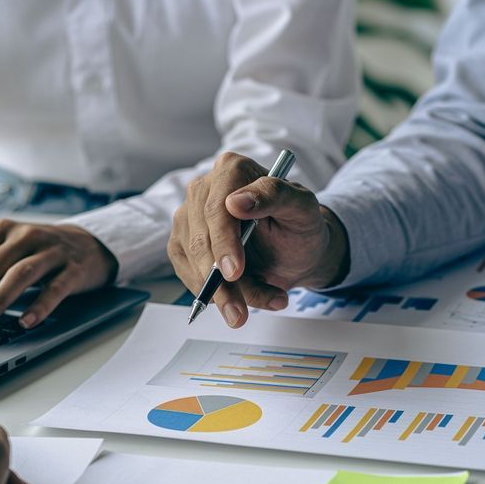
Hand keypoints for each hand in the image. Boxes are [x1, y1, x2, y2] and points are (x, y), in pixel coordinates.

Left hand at [0, 220, 117, 332]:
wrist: (91, 244)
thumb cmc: (41, 252)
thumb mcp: (8, 250)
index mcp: (2, 231)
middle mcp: (25, 236)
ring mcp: (51, 252)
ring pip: (19, 274)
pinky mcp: (74, 269)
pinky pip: (55, 289)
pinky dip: (40, 306)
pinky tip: (27, 323)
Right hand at [169, 152, 348, 327]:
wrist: (294, 250)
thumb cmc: (299, 226)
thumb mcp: (303, 208)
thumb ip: (275, 196)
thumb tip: (235, 202)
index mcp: (231, 170)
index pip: (216, 210)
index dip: (224, 243)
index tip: (233, 273)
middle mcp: (203, 190)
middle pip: (201, 242)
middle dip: (221, 284)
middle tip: (240, 313)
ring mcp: (188, 218)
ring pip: (195, 265)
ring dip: (225, 294)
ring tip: (263, 301)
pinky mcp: (182, 244)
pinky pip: (190, 276)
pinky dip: (216, 296)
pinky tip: (243, 300)